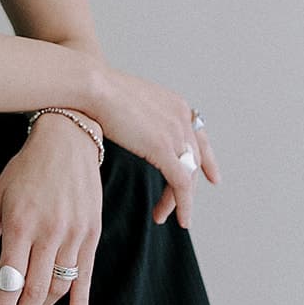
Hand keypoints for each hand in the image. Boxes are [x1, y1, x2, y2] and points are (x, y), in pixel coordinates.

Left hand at [0, 114, 102, 304]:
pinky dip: (81, 300)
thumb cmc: (26, 168)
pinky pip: (86, 274)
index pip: (9, 280)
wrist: (68, 140)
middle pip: (34, 291)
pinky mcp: (91, 233)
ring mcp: (73, 234)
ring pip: (59, 286)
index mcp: (18, 225)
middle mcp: (47, 233)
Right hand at [91, 65, 220, 228]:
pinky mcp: (164, 148)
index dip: (206, 159)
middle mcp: (181, 117)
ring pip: (188, 175)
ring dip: (180, 201)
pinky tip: (176, 218)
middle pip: (194, 159)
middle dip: (190, 186)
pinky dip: (182, 204)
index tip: (211, 176)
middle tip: (183, 207)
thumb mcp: (128, 103)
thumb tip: (128, 128)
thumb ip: (137, 117)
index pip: (199, 134)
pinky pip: (180, 183)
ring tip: (164, 217)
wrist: (92, 86)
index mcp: (175, 104)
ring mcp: (175, 132)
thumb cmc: (96, 92)